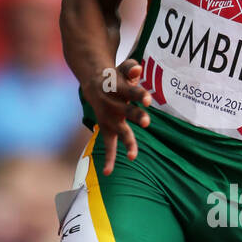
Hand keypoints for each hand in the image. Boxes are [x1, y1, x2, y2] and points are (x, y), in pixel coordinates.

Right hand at [83, 59, 151, 173]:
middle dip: (136, 117)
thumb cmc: (115, 77)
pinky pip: (108, 145)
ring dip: (127, 143)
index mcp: (118, 89)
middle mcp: (113, 105)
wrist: (93, 84)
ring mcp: (109, 118)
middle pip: (126, 112)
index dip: (139, 95)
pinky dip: (108, 159)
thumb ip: (131, 68)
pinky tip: (108, 173)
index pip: (131, 91)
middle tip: (147, 122)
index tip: (149, 100)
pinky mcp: (107, 128)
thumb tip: (139, 68)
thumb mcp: (121, 69)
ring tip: (132, 157)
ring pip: (119, 131)